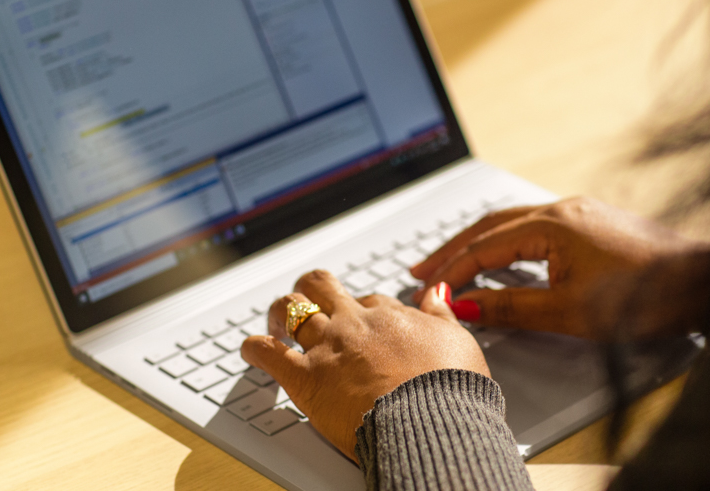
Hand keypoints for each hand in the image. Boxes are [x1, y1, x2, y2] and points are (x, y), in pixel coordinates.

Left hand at [240, 271, 487, 460]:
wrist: (433, 422)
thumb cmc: (451, 390)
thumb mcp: (459, 342)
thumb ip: (442, 316)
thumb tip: (437, 292)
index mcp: (391, 318)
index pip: (369, 300)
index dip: (363, 308)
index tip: (361, 320)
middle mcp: (355, 325)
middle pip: (322, 287)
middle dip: (312, 290)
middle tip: (309, 302)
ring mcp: (328, 348)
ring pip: (291, 309)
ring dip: (280, 312)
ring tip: (277, 322)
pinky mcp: (306, 379)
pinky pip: (268, 353)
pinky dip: (254, 348)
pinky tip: (251, 349)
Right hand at [412, 197, 709, 339]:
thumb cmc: (649, 296)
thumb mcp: (569, 310)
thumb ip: (511, 306)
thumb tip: (465, 305)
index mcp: (552, 224)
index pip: (483, 246)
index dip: (451, 270)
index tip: (427, 289)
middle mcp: (564, 210)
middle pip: (491, 226)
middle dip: (453, 248)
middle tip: (421, 268)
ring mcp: (581, 214)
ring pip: (513, 224)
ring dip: (479, 244)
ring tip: (452, 262)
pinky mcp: (596, 224)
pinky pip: (536, 228)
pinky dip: (508, 243)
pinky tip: (504, 257)